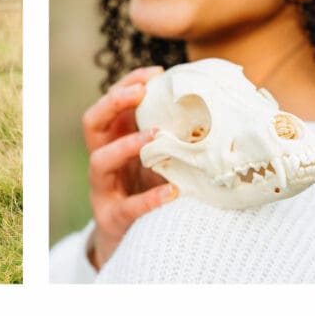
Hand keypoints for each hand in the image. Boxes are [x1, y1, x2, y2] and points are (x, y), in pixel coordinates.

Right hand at [82, 66, 176, 269]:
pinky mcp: (112, 217)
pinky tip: (172, 192)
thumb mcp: (158, 160)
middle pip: (92, 123)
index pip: (109, 105)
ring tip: (155, 136)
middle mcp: (101, 159)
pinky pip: (128, 207)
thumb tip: (223, 110)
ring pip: (101, 161)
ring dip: (126, 146)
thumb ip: (173, 139)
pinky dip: (149, 199)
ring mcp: (103, 189)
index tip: (155, 72)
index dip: (126, 85)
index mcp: (112, 141)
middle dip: (112, 103)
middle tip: (139, 92)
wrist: (134, 243)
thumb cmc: (149, 191)